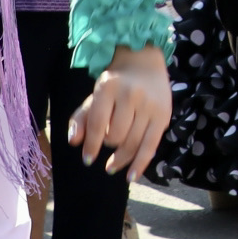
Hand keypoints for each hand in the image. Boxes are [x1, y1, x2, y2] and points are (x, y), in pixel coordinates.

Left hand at [67, 42, 172, 180]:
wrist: (144, 61)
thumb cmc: (115, 83)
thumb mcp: (94, 96)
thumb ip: (81, 118)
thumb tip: (74, 142)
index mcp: (109, 87)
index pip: (97, 123)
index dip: (91, 144)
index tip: (87, 159)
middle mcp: (131, 95)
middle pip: (116, 135)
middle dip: (109, 145)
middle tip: (108, 144)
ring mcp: (149, 105)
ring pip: (133, 143)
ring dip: (121, 157)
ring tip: (113, 164)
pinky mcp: (163, 115)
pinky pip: (151, 146)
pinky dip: (140, 163)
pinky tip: (131, 176)